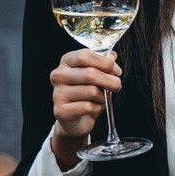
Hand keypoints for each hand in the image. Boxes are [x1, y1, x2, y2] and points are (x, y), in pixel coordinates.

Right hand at [50, 49, 121, 167]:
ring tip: (100, 99)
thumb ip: (103, 65)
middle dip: (109, 81)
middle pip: (89, 74)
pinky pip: (88, 107)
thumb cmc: (86, 94)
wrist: (75, 119)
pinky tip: (93, 109)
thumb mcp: (95, 75)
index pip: (84, 56)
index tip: (116, 70)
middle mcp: (58, 76)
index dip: (104, 63)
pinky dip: (97, 109)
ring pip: (91, 91)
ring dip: (102, 97)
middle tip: (117, 86)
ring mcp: (58, 93)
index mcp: (66, 62)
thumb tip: (112, 58)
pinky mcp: (61, 111)